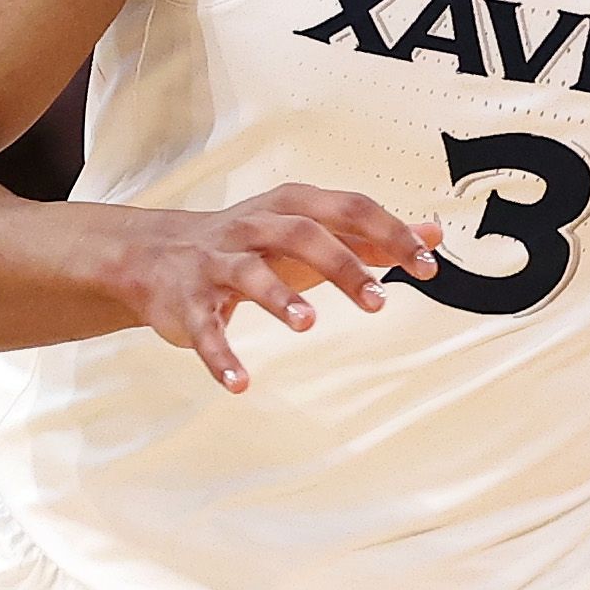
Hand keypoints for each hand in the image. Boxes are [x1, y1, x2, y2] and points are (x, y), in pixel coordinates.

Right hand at [102, 183, 443, 390]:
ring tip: (307, 324)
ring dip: (279, 297)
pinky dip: (221, 355)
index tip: (426, 265)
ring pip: (248, 274)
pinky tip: (241, 382)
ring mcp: (217, 262)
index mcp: (291, 206)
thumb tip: (435, 234)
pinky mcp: (187, 301)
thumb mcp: (310, 231)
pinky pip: (204, 328)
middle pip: (301, 235)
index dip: (390, 233)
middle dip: (341, 265)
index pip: (349, 209)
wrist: (153, 253)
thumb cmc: (251, 243)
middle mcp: (254, 226)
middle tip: (378, 302)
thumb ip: (371, 237)